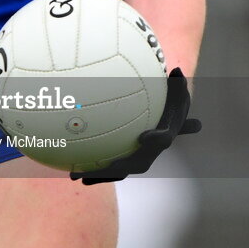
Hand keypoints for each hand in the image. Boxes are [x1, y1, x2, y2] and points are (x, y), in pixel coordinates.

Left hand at [70, 67, 199, 184]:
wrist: (171, 120)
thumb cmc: (172, 103)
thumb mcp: (178, 92)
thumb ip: (178, 84)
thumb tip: (178, 71)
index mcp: (165, 135)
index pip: (163, 139)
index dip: (156, 139)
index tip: (144, 137)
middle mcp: (150, 151)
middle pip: (135, 165)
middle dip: (115, 169)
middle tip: (99, 170)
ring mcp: (137, 157)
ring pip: (118, 170)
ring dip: (98, 175)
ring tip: (76, 176)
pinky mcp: (124, 158)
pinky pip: (108, 163)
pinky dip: (92, 167)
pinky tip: (70, 166)